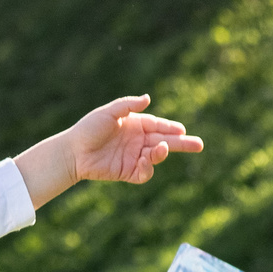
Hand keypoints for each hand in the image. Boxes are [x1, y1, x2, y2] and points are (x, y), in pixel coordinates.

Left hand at [65, 94, 201, 184]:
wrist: (73, 152)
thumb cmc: (88, 129)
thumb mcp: (108, 113)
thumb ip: (127, 105)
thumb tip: (148, 98)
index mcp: (135, 125)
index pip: (158, 126)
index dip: (170, 128)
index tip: (182, 129)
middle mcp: (137, 141)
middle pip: (164, 142)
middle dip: (182, 143)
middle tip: (199, 145)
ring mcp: (134, 157)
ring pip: (156, 156)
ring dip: (162, 153)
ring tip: (162, 148)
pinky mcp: (127, 172)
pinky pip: (144, 172)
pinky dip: (148, 168)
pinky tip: (145, 161)